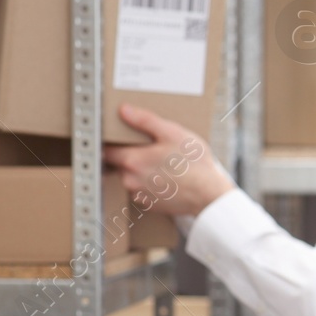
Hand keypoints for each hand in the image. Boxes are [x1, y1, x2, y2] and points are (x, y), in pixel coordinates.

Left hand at [103, 104, 235, 217]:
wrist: (208, 195)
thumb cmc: (193, 163)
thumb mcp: (172, 133)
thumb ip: (145, 120)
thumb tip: (124, 110)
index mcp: (132, 160)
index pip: (107, 149)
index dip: (112, 141)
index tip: (120, 136)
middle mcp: (129, 179)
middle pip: (119, 163)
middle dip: (130, 154)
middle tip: (150, 148)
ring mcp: (138, 194)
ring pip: (131, 177)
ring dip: (140, 170)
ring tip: (162, 163)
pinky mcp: (149, 204)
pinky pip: (142, 189)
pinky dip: (150, 183)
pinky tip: (166, 177)